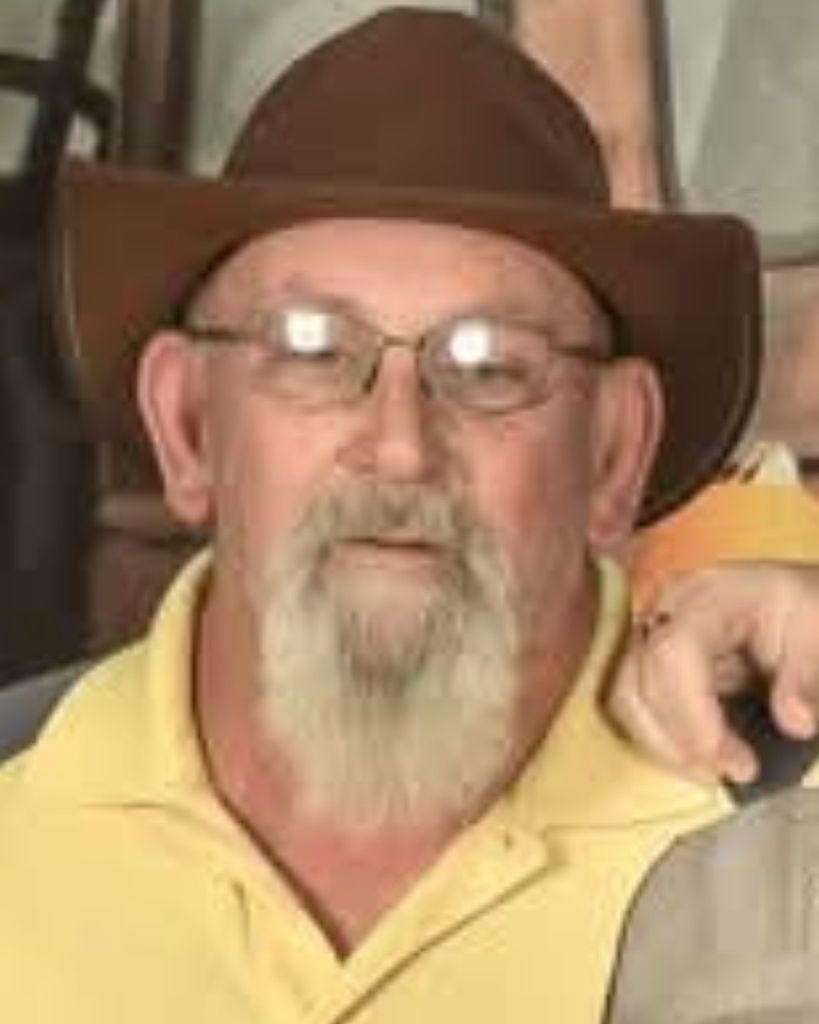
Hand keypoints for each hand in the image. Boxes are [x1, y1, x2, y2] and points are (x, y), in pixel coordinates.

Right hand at [607, 562, 818, 783]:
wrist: (797, 602)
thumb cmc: (806, 611)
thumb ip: (810, 678)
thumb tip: (796, 722)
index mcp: (710, 595)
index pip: (673, 653)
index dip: (693, 715)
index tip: (738, 765)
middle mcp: (669, 609)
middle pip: (637, 679)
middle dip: (677, 739)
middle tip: (733, 774)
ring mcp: (656, 632)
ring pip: (626, 696)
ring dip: (663, 745)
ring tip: (715, 773)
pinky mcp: (653, 657)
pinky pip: (637, 703)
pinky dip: (662, 739)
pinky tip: (700, 759)